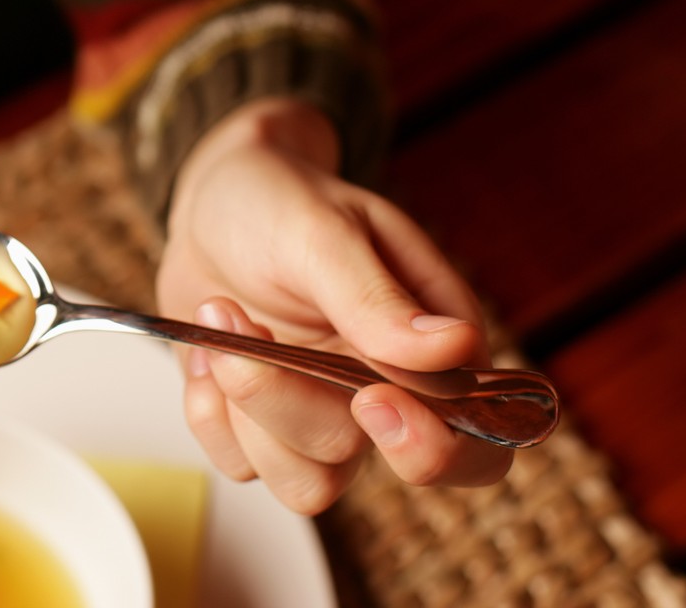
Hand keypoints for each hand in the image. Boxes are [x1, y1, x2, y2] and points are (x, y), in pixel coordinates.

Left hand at [156, 98, 512, 513]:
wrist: (211, 206)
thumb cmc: (280, 203)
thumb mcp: (322, 230)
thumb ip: (374, 295)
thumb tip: (452, 348)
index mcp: (435, 348)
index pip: (478, 440)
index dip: (433, 445)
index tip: (369, 396)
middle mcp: (388, 394)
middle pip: (374, 466)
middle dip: (297, 411)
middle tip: (251, 349)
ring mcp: (323, 415)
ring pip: (306, 482)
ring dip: (247, 406)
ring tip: (220, 314)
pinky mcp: (262, 427)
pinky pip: (241, 466)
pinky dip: (210, 414)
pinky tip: (207, 348)